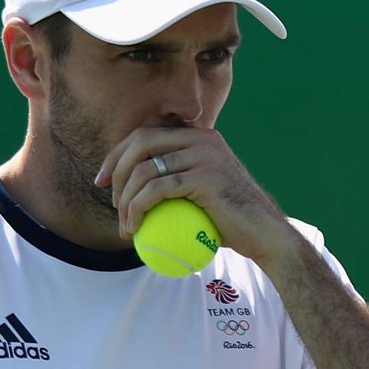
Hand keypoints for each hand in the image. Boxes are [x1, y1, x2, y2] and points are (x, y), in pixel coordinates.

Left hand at [95, 127, 301, 267]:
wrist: (266, 235)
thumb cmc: (234, 222)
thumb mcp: (205, 191)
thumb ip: (181, 180)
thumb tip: (139, 188)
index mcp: (200, 136)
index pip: (146, 134)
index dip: (117, 154)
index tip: (102, 180)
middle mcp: (202, 138)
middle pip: (139, 143)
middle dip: (114, 170)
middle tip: (109, 199)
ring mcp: (204, 155)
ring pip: (144, 169)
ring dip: (124, 199)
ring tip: (124, 224)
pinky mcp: (204, 177)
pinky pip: (156, 190)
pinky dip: (137, 209)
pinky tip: (134, 227)